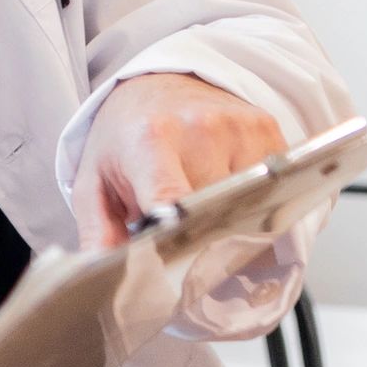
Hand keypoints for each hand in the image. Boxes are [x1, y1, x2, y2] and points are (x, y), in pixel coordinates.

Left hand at [72, 72, 285, 246]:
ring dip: (228, 221)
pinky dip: (250, 203)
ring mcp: (240, 128)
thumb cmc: (124, 138)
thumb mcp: (95, 183)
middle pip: (217, 214)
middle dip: (201, 240)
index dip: (180, 236)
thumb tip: (102, 280)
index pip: (174, 199)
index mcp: (151, 141)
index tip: (179, 262)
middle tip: (181, 240)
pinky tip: (224, 188)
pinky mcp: (267, 130)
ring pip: (248, 208)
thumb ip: (99, 234)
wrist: (156, 86)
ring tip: (201, 205)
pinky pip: (270, 190)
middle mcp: (201, 129)